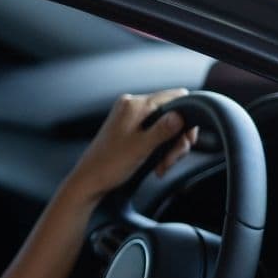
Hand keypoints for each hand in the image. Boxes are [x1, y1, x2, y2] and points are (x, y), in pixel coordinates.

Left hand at [64, 89, 198, 203]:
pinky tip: (158, 164)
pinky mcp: (130, 129)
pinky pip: (155, 134)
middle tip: (171, 159)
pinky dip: (160, 149)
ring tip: (163, 165)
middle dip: (177, 139)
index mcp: (133, 105)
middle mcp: (132, 106)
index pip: (175, 96)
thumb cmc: (109, 165)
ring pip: (166, 126)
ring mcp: (130, 118)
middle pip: (173, 114)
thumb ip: (162, 130)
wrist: (89, 180)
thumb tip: (181, 115)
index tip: (187, 139)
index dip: (188, 117)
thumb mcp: (141, 147)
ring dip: (170, 148)